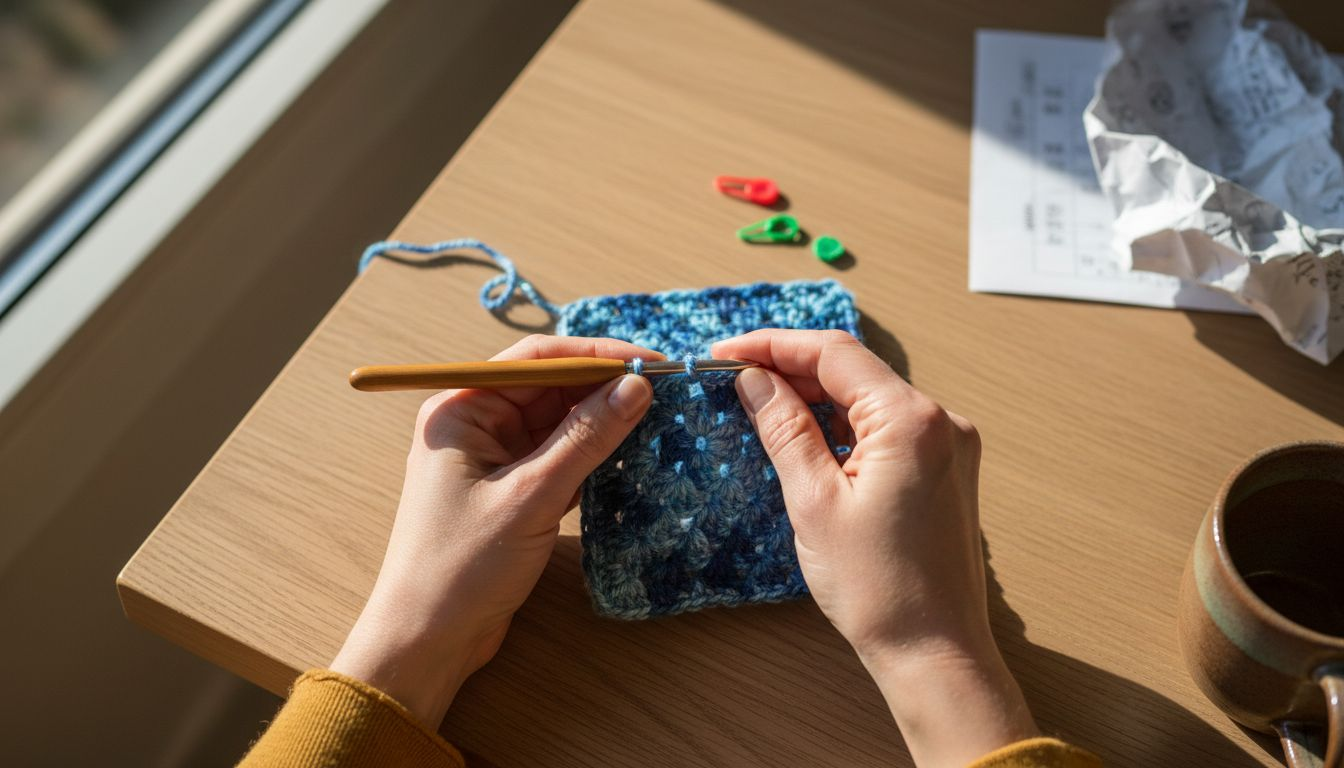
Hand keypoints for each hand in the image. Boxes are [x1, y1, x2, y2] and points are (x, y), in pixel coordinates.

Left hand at [331, 335, 656, 726]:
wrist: (427, 640)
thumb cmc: (461, 566)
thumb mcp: (531, 496)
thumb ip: (586, 438)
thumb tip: (636, 386)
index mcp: (461, 408)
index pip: (539, 359)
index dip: (597, 356)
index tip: (650, 362)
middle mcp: (474, 424)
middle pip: (551, 388)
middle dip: (605, 388)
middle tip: (664, 394)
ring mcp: (491, 458)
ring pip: (558, 424)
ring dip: (602, 424)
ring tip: (657, 422)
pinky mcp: (508, 491)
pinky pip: (557, 457)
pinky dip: (590, 458)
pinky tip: (629, 460)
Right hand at [711, 329, 1036, 767]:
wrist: (935, 653)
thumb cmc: (878, 588)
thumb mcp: (814, 501)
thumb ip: (784, 429)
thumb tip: (753, 379)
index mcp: (911, 420)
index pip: (834, 353)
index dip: (773, 345)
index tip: (725, 352)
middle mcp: (941, 421)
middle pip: (854, 370)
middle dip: (792, 368)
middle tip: (733, 378)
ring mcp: (949, 445)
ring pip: (870, 397)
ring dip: (816, 395)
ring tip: (760, 403)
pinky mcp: (946, 470)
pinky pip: (887, 427)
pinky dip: (844, 423)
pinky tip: (806, 435)